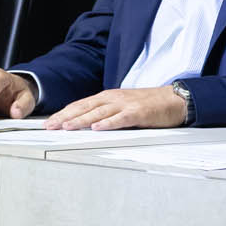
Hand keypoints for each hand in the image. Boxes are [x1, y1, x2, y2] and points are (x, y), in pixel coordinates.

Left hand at [42, 85, 187, 130]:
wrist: (175, 99)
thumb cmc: (150, 104)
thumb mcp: (123, 105)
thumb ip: (106, 113)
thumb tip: (87, 124)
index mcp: (109, 97)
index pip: (81, 105)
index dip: (64, 113)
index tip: (50, 122)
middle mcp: (114, 98)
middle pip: (85, 107)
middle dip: (66, 117)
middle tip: (50, 126)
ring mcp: (126, 105)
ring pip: (99, 112)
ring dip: (82, 120)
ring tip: (67, 127)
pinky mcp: (139, 113)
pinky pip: (121, 118)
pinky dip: (108, 123)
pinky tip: (97, 128)